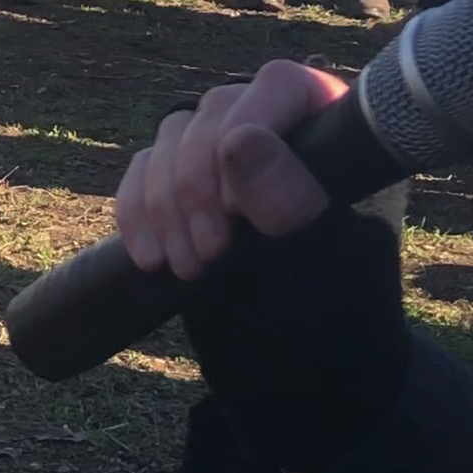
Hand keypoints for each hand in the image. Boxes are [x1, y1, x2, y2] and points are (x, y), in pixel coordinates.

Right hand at [119, 61, 414, 472]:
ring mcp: (228, 160)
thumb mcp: (315, 264)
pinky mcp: (184, 190)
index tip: (237, 208)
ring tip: (188, 269)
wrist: (299, 384)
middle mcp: (284, 133)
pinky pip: (142, 172)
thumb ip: (285, 198)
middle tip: (210, 256)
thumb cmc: (330, 324)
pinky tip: (150, 259)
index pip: (281, 88)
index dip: (249, 131)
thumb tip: (240, 137)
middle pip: (214, 113)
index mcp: (336, 137)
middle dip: (197, 186)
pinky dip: (136, 212)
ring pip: (171, 140)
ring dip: (166, 206)